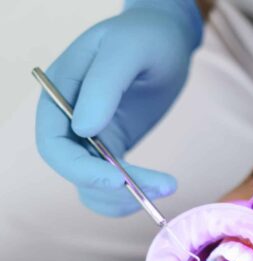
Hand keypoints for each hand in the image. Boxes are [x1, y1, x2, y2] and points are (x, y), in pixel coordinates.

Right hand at [35, 0, 202, 215]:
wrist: (165, 41)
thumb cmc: (146, 37)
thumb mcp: (127, 49)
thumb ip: (104, 84)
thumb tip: (83, 129)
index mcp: (60, 96)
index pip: (54, 147)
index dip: (81, 171)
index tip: (120, 180)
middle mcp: (70, 121)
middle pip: (76, 172)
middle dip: (114, 189)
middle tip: (161, 187)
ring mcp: (91, 138)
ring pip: (93, 187)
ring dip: (124, 199)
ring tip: (166, 186)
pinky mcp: (113, 148)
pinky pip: (111, 184)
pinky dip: (129, 196)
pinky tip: (157, 187)